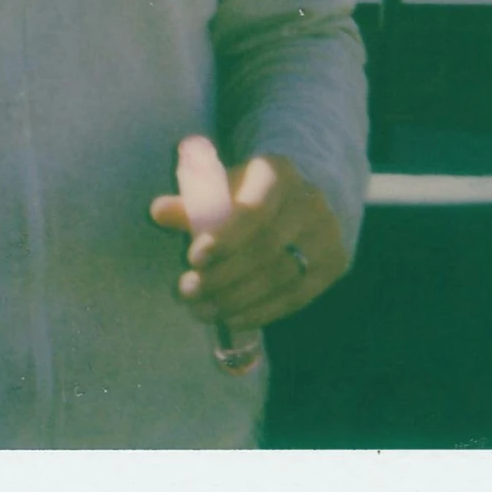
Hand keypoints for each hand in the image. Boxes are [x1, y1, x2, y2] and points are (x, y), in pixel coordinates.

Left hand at [149, 153, 348, 328]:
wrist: (302, 198)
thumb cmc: (248, 194)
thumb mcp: (221, 189)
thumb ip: (192, 203)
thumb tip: (158, 212)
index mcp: (278, 173)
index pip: (254, 210)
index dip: (225, 238)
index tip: (194, 259)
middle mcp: (310, 202)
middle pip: (266, 249)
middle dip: (222, 276)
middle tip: (187, 291)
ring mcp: (327, 234)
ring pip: (281, 277)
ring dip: (236, 299)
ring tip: (201, 309)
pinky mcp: (334, 264)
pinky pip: (296, 296)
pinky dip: (260, 311)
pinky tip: (230, 318)